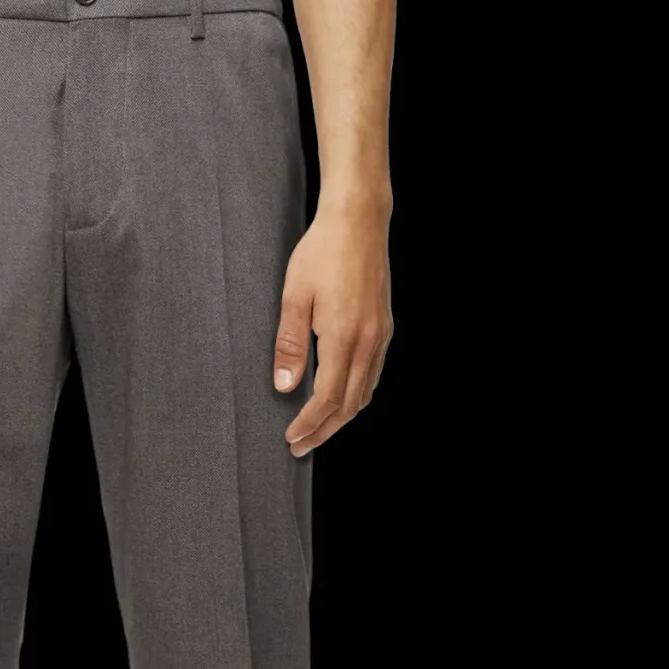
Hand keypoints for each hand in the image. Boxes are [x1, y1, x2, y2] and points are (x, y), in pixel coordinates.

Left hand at [272, 200, 392, 455]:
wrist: (358, 221)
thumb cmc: (321, 252)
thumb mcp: (294, 296)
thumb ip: (289, 344)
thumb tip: (284, 386)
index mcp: (343, 337)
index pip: (326, 398)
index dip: (308, 424)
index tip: (291, 438)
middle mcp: (368, 341)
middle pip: (349, 404)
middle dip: (324, 430)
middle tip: (301, 446)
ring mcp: (380, 334)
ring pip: (365, 391)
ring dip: (342, 416)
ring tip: (319, 428)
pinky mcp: (384, 326)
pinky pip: (373, 373)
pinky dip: (357, 394)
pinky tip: (342, 395)